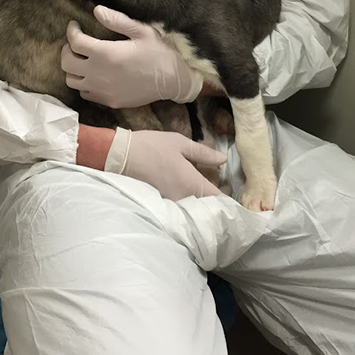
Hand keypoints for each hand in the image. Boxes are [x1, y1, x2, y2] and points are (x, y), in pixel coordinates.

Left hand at [61, 5, 202, 107]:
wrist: (172, 82)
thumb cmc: (159, 53)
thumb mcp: (141, 31)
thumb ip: (117, 20)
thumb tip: (97, 10)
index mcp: (105, 53)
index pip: (75, 42)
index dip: (71, 31)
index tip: (75, 25)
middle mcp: (98, 73)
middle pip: (67, 63)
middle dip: (67, 50)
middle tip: (76, 43)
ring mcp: (102, 90)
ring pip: (72, 80)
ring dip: (73, 68)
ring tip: (83, 60)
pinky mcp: (108, 101)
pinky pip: (85, 93)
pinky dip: (84, 83)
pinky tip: (94, 75)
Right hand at [105, 128, 226, 200]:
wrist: (121, 157)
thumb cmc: (152, 146)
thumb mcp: (180, 143)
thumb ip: (203, 153)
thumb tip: (223, 160)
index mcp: (192, 182)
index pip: (218, 199)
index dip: (228, 199)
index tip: (233, 194)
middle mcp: (184, 198)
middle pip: (208, 209)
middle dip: (217, 204)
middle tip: (221, 191)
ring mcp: (172, 204)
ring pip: (195, 210)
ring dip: (203, 206)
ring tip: (207, 193)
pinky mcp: (162, 205)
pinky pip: (181, 209)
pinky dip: (189, 206)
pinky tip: (189, 196)